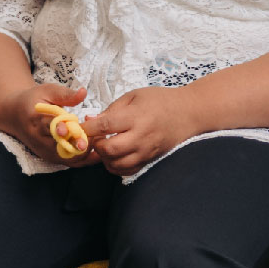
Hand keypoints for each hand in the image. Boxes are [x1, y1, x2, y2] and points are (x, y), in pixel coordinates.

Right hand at [0, 82, 95, 164]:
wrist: (16, 116)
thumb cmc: (33, 101)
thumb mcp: (47, 91)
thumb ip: (65, 94)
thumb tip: (83, 92)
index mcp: (36, 120)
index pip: (49, 127)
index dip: (61, 129)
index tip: (72, 129)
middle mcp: (39, 139)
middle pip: (61, 147)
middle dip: (79, 143)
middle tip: (96, 136)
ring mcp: (45, 151)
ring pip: (68, 158)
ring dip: (85, 152)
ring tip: (99, 140)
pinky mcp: (51, 158)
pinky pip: (70, 162)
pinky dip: (84, 158)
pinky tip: (96, 149)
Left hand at [83, 85, 212, 176]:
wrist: (188, 113)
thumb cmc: (160, 101)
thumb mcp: (134, 96)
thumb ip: (111, 110)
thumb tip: (90, 121)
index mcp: (136, 116)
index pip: (105, 125)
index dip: (88, 128)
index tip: (80, 127)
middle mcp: (141, 136)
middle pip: (109, 149)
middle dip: (96, 145)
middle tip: (94, 138)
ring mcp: (146, 151)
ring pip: (117, 164)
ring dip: (104, 158)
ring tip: (104, 146)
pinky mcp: (149, 160)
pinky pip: (127, 171)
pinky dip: (116, 166)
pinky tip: (115, 156)